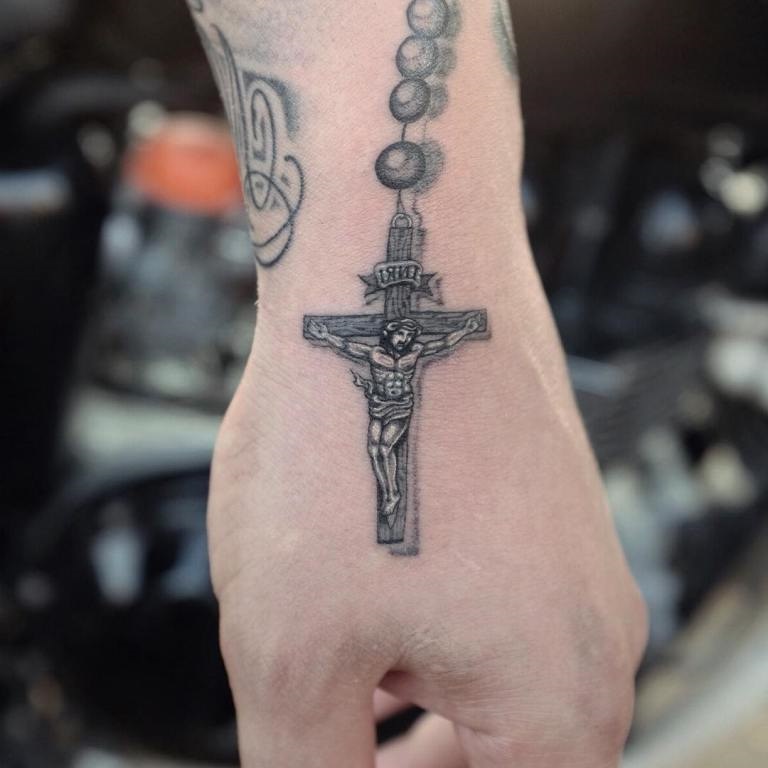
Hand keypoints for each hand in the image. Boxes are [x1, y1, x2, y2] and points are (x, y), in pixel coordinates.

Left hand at [208, 310, 646, 766]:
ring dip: (415, 708)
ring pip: (496, 686)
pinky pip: (493, 610)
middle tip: (332, 746)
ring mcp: (573, 561)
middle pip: (509, 762)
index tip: (338, 761)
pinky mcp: (540, 509)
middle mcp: (592, 632)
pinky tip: (368, 617)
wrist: (389, 278)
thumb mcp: (296, 650)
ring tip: (341, 695)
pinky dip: (426, 636)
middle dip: (412, 767)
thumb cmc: (352, 433)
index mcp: (562, 698)